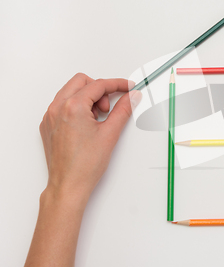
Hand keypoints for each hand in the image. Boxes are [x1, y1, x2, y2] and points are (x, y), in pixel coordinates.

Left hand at [39, 73, 141, 200]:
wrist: (69, 185)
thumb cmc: (85, 165)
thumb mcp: (110, 133)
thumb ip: (123, 110)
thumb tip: (132, 97)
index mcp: (72, 107)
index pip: (98, 85)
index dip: (117, 84)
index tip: (127, 87)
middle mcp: (57, 108)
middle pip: (81, 82)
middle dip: (99, 90)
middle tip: (110, 107)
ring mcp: (49, 116)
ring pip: (70, 92)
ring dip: (87, 98)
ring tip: (98, 118)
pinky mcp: (48, 125)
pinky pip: (62, 105)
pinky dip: (76, 107)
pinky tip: (87, 124)